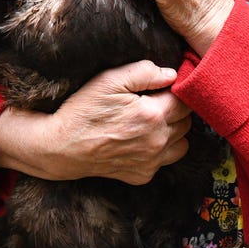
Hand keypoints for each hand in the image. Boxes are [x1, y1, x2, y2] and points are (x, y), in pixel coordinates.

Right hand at [0, 60, 190, 184]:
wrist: (62, 147)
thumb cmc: (84, 110)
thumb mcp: (109, 80)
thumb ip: (144, 72)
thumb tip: (172, 74)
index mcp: (152, 114)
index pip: (184, 99)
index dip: (175, 90)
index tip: (162, 87)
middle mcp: (157, 141)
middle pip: (186, 121)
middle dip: (175, 109)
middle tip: (153, 102)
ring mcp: (151, 161)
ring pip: (183, 143)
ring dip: (173, 131)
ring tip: (151, 122)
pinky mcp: (143, 175)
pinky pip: (165, 161)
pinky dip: (160, 150)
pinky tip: (140, 140)